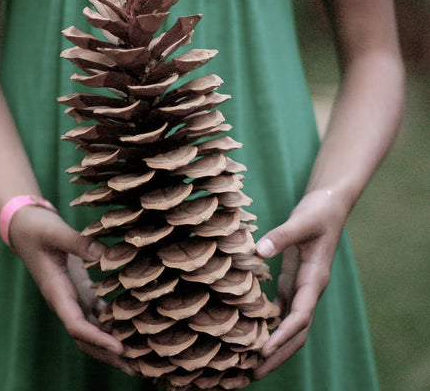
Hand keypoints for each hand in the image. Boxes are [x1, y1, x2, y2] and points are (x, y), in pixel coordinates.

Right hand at [9, 205, 134, 373]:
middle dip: (108, 354)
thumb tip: (106, 255)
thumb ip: (79, 243)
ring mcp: (71, 299)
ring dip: (113, 344)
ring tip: (139, 357)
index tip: (121, 348)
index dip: (98, 338)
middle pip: (85, 338)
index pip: (76, 325)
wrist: (23, 227)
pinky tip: (134, 329)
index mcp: (56, 292)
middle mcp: (64, 302)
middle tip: (137, 367)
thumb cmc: (35, 228)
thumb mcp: (55, 231)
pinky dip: (113, 325)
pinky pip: (97, 315)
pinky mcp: (79, 291)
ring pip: (92, 330)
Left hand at [253, 189, 348, 378]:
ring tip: (250, 367)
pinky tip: (252, 338)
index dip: (282, 334)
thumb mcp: (301, 220)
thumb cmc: (319, 212)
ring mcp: (302, 290)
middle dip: (277, 355)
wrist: (329, 206)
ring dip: (273, 347)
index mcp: (315, 280)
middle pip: (297, 333)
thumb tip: (258, 251)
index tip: (262, 350)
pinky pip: (283, 313)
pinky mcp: (293, 283)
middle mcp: (310, 291)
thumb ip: (281, 236)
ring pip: (290, 327)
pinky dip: (270, 328)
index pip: (300, 316)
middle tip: (253, 375)